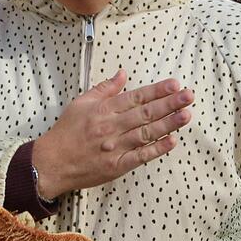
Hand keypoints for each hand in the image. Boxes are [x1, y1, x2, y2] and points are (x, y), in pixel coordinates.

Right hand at [32, 70, 193, 200]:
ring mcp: (115, 147)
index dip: (157, 90)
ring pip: (146, 133)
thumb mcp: (81, 103)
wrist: (51, 163)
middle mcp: (111, 127)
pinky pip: (140, 156)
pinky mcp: (116, 166)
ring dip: (168, 124)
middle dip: (170, 103)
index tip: (175, 84)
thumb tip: (122, 74)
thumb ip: (104, 89)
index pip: (136, 97)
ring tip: (186, 115)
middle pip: (145, 113)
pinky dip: (156, 149)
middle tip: (189, 96)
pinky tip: (171, 141)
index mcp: (103, 110)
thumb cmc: (66, 132)